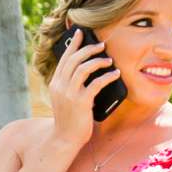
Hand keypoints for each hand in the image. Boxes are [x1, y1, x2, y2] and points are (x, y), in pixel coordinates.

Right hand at [48, 29, 119, 149]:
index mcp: (55, 83)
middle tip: (102, 45)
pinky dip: (107, 76)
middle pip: (74, 59)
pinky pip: (96, 83)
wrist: (65, 139)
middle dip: (89, 49)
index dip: (73, 44)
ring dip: (98, 61)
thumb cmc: (70, 119)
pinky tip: (115, 74)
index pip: (64, 58)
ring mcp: (69, 94)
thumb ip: (72, 85)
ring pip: (83, 68)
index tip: (81, 32)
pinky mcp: (80, 102)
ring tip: (109, 60)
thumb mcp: (66, 99)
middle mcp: (60, 86)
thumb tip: (90, 70)